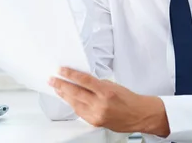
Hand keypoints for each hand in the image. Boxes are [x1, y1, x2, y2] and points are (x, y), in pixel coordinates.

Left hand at [49, 67, 169, 136]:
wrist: (139, 115)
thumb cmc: (129, 99)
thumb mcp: (113, 85)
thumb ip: (96, 83)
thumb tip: (81, 80)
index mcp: (106, 92)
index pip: (84, 80)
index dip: (70, 74)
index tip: (61, 70)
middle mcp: (100, 104)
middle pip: (76, 93)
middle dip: (61, 85)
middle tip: (52, 79)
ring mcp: (97, 115)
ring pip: (75, 103)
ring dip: (64, 95)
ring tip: (57, 88)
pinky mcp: (95, 122)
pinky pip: (80, 112)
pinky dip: (73, 104)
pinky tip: (68, 99)